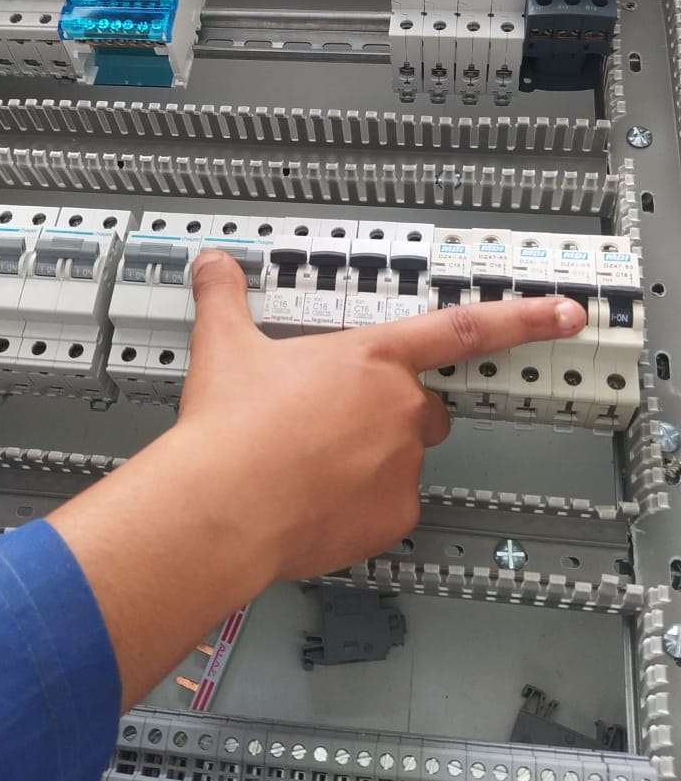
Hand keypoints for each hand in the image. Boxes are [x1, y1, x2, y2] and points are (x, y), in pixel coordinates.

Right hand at [51, 248, 585, 708]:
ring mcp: (402, 466)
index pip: (465, 328)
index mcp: (372, 357)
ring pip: (403, 460)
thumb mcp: (224, 345)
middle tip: (333, 425)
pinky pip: (389, 507)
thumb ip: (224, 296)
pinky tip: (314, 503)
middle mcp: (400, 408)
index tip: (568, 312)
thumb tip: (211, 263)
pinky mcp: (394, 517)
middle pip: (424, 407)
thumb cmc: (231, 425)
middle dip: (391, 415)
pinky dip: (360, 506)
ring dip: (371, 461)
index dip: (525, 317)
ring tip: (309, 468)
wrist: (222, 505)